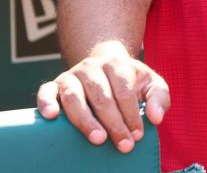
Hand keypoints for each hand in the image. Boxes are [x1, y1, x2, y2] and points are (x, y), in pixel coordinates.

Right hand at [36, 41, 169, 153]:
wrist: (107, 66)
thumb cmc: (131, 81)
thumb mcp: (151, 84)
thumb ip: (159, 98)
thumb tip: (155, 118)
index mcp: (117, 64)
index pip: (124, 91)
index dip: (131, 114)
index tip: (137, 135)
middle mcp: (92, 67)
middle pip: (102, 96)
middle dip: (114, 123)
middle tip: (123, 144)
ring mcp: (72, 74)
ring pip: (74, 97)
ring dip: (85, 120)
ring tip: (98, 139)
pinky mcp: (55, 84)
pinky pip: (46, 91)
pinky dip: (46, 103)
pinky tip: (52, 117)